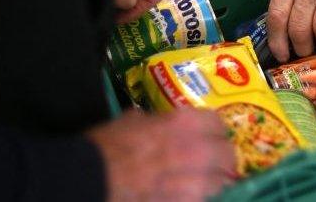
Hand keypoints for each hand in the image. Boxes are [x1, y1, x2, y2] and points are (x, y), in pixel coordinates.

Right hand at [87, 108, 236, 200]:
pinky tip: (187, 196)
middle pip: (227, 155)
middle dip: (221, 158)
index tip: (207, 136)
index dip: (211, 130)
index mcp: (184, 123)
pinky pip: (202, 201)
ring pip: (220, 183)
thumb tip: (157, 123)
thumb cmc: (106, 146)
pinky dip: (198, 198)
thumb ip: (155, 121)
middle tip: (212, 162)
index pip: (217, 123)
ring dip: (214, 182)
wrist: (89, 179)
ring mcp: (193, 183)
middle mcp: (197, 151)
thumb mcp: (131, 121)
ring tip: (203, 184)